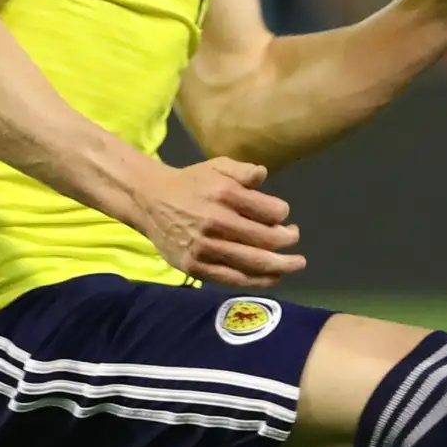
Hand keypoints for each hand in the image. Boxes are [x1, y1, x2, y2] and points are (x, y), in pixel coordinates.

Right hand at [136, 155, 304, 287]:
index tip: (283, 215)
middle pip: (266, 239)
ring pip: (253, 263)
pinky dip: (257, 280)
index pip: (270, 211)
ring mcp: (205, 248)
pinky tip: (273, 278)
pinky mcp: (196, 266)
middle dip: (288, 240)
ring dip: (281, 266)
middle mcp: (216, 222)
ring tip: (296, 264)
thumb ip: (243, 171)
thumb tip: (263, 174)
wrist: (150, 201)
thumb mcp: (217, 166)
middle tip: (294, 238)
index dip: (283, 214)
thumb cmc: (191, 183)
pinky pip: (233, 278)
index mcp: (224, 195)